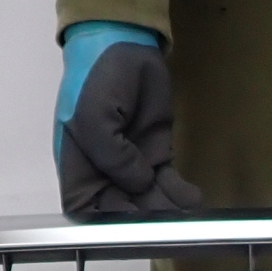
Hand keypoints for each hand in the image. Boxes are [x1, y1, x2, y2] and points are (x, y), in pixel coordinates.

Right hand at [54, 22, 203, 217]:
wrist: (123, 45)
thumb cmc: (95, 80)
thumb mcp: (93, 118)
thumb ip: (112, 157)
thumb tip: (139, 183)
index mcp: (78, 166)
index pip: (84, 208)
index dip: (102, 223)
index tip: (128, 225)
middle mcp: (104, 172)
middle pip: (121, 209)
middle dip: (143, 220)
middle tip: (167, 223)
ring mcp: (133, 164)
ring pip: (149, 199)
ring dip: (167, 210)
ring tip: (186, 215)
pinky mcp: (157, 153)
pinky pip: (169, 182)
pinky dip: (181, 193)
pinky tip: (193, 198)